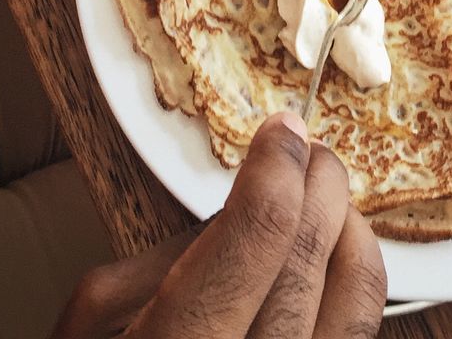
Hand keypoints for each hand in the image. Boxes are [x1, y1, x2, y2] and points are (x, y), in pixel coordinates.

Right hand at [52, 114, 386, 338]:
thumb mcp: (93, 328)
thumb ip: (155, 268)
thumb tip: (228, 213)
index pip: (256, 239)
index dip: (277, 170)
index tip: (283, 133)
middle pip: (313, 258)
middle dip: (320, 186)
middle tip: (310, 153)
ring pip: (358, 298)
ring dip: (349, 231)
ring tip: (326, 202)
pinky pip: (355, 336)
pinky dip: (354, 284)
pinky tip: (333, 262)